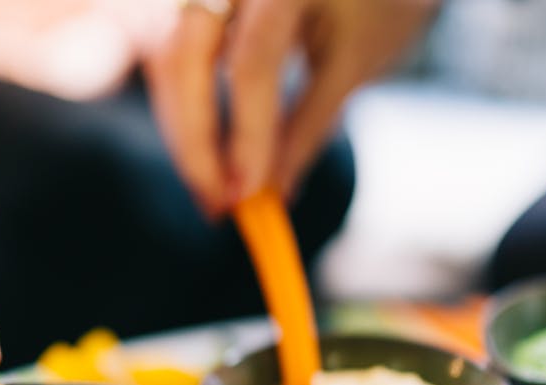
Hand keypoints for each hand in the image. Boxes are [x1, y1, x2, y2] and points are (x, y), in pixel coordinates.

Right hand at [146, 0, 437, 215]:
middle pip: (185, 52)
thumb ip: (308, 126)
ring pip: (167, 55)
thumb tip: (272, 193)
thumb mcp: (354, 62)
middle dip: (192, 137)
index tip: (246, 194)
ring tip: (212, 190)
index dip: (244, 132)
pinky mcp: (194, 0)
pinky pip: (169, 53)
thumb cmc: (378, 1)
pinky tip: (204, 153)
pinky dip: (181, 106)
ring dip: (181, 128)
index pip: (253, 58)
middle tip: (215, 203)